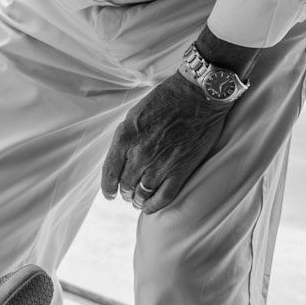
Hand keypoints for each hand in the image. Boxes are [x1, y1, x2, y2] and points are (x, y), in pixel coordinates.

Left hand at [99, 75, 231, 213]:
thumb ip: (125, 139)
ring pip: (143, 193)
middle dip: (125, 193)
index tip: (109, 194)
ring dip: (138, 200)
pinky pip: (165, 196)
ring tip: (138, 202)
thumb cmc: (164, 100)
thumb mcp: (133, 116)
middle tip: (127, 195)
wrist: (197, 96)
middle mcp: (140, 155)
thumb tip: (120, 158)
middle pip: (126, 184)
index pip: (109, 172)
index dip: (107, 187)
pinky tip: (151, 208)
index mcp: (124, 139)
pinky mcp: (181, 169)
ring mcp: (161, 164)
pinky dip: (155, 205)